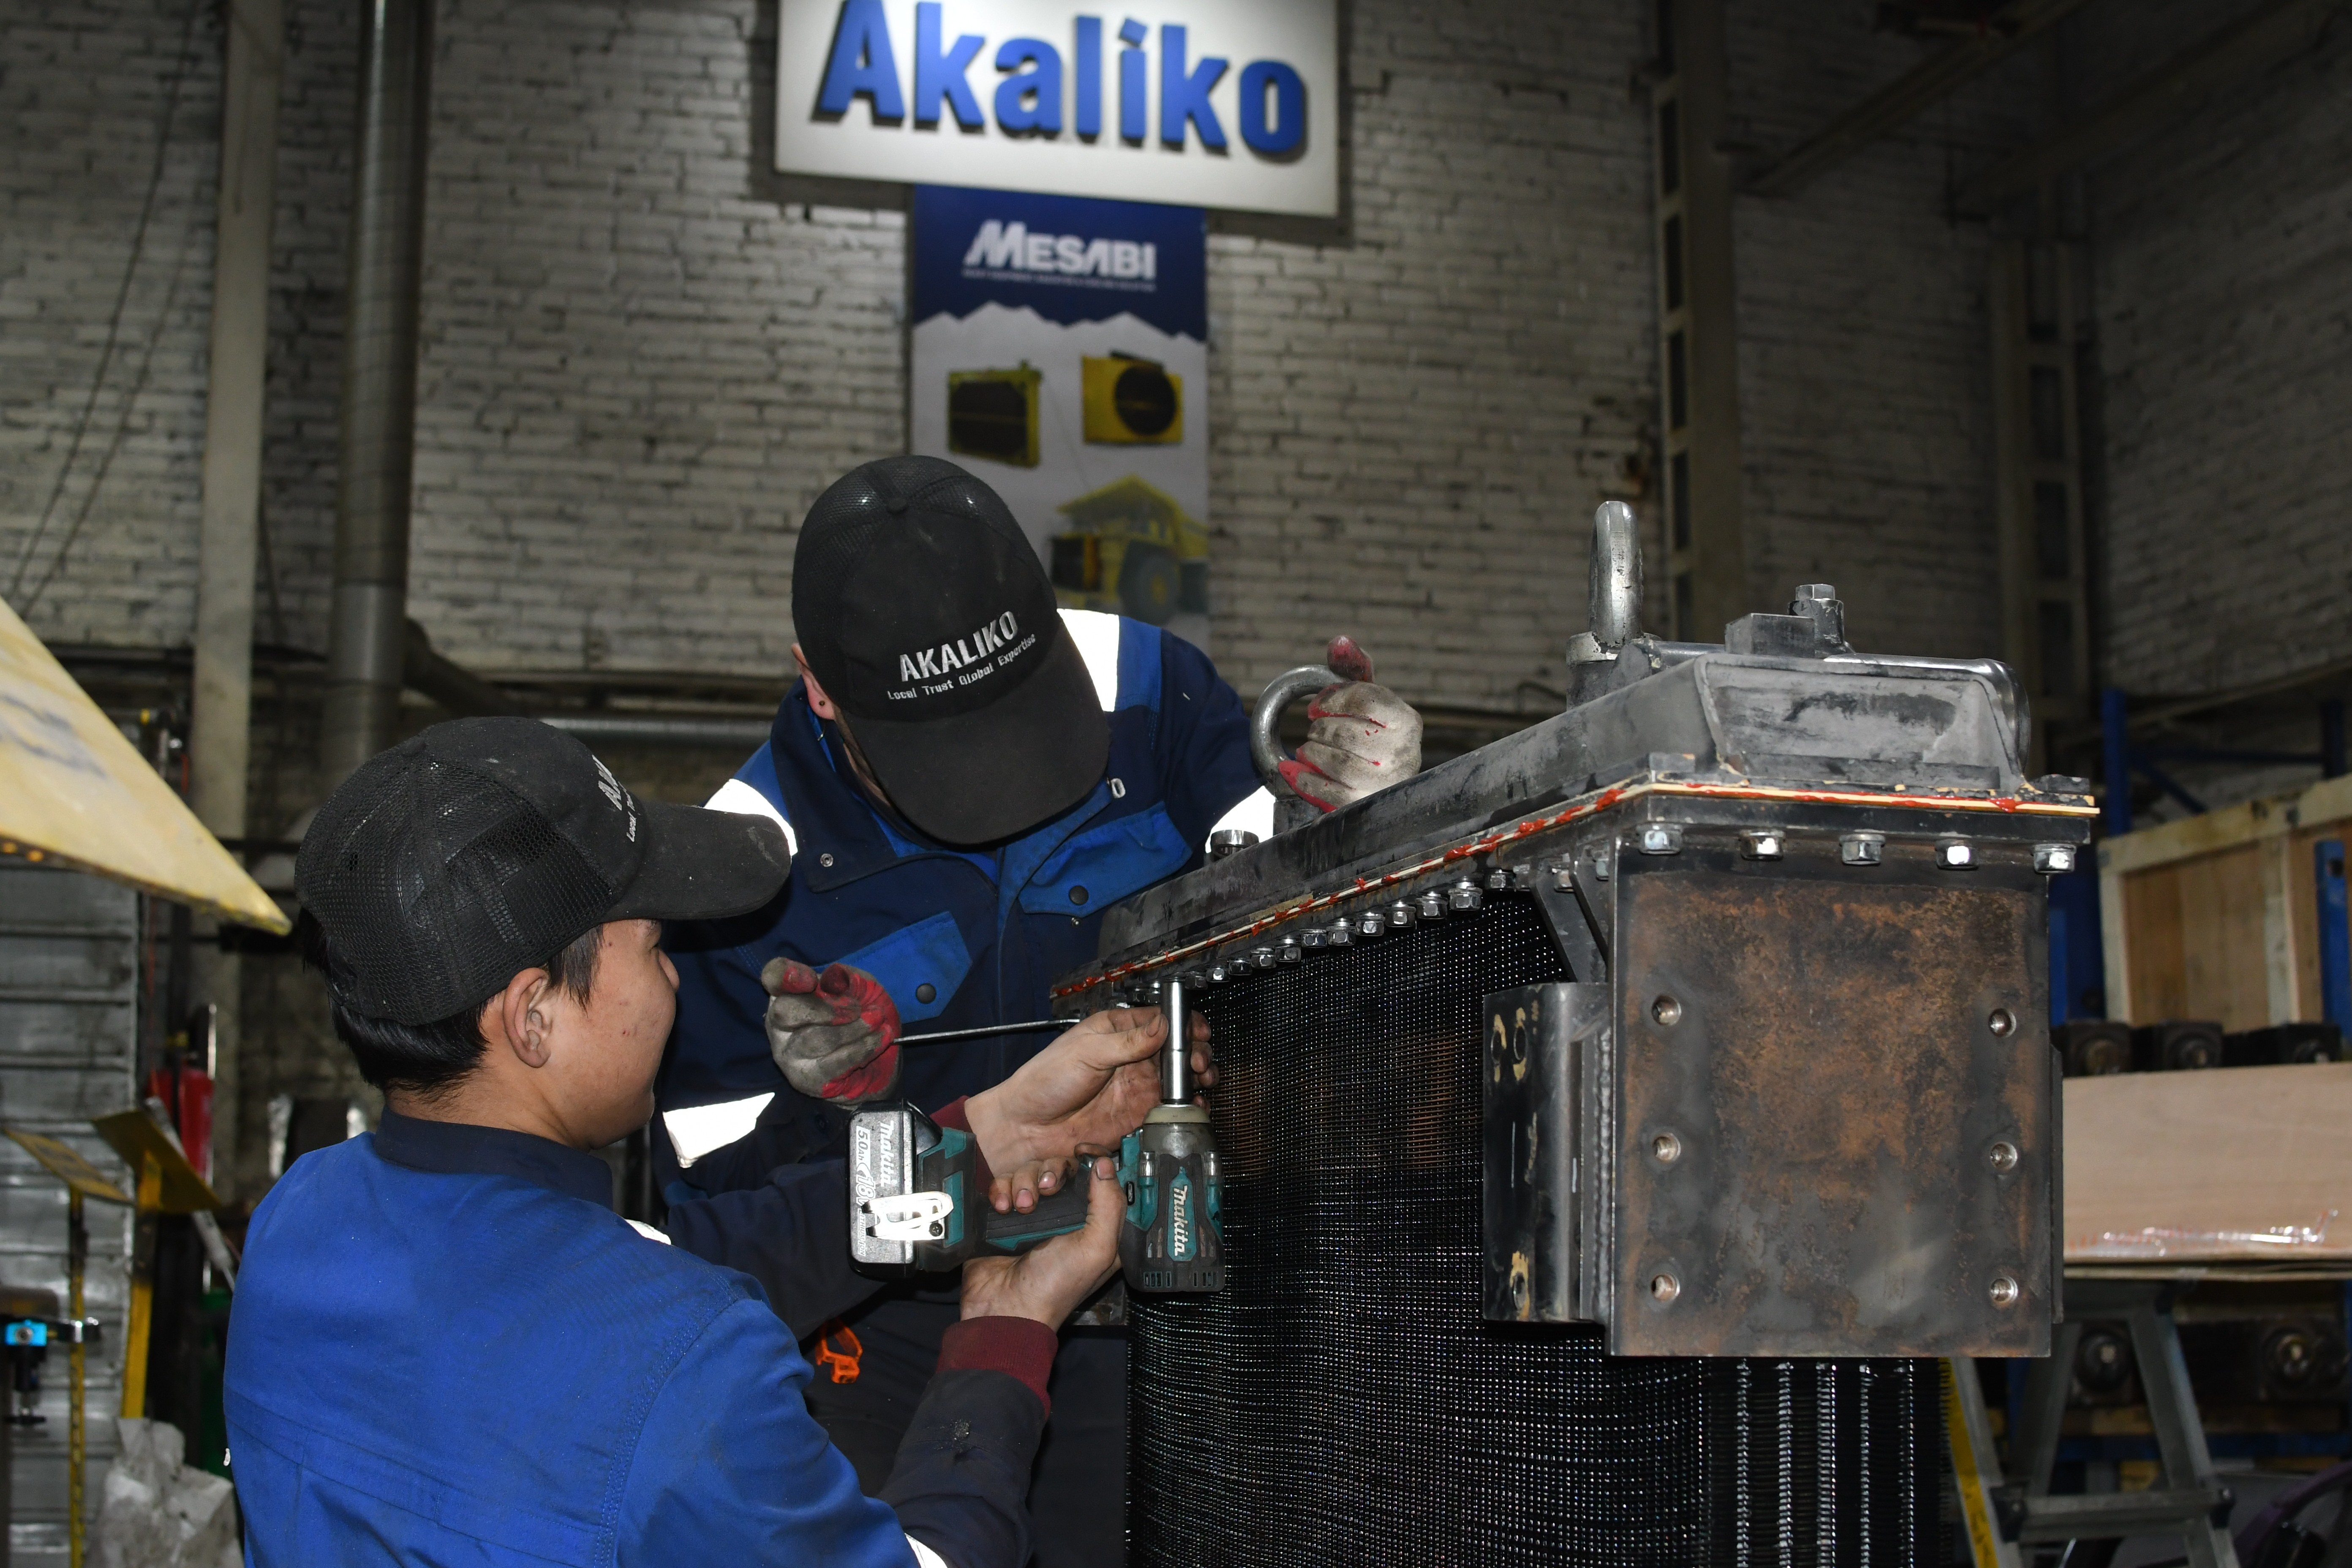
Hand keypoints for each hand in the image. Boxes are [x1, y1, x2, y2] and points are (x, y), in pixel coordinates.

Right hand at [760, 958, 900, 1104]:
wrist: (879, 1060)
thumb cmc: (862, 1016)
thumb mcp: (863, 988)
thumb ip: (849, 979)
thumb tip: (836, 978)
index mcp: (788, 993)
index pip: (773, 977)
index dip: (787, 976)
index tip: (811, 980)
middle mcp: (779, 1024)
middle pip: (785, 1011)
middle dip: (826, 1008)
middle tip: (857, 1009)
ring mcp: (788, 1054)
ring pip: (814, 1038)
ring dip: (853, 1028)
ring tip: (877, 1020)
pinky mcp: (805, 1079)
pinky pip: (832, 1062)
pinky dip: (861, 1048)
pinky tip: (880, 1039)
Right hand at [959, 1155, 1122, 1327]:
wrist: (1003, 1307)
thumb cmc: (1055, 1285)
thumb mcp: (1096, 1249)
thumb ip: (1108, 1205)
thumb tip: (1106, 1164)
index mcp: (1097, 1224)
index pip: (1102, 1178)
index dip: (1095, 1160)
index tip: (1082, 1151)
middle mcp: (1068, 1215)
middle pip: (1063, 1168)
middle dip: (1053, 1172)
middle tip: (1045, 1191)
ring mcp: (1035, 1214)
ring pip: (1031, 1172)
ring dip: (1024, 1182)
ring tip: (1020, 1206)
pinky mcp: (1006, 1214)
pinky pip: (1004, 1184)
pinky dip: (1002, 1190)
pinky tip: (1002, 1207)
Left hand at [965, 1006, 1214, 1213]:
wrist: (1027, 1127)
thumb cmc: (1045, 1080)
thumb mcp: (1086, 1052)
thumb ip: (1127, 1041)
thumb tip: (1162, 1025)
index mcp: (1118, 1032)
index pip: (1161, 1020)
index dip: (1184, 1025)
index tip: (1197, 1033)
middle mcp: (1132, 1057)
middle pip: (1177, 1049)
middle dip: (1195, 1052)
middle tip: (1198, 1063)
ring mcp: (1136, 1086)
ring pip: (1178, 1078)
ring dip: (1195, 1079)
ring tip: (1201, 1081)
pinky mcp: (1137, 1115)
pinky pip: (1169, 1109)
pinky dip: (1185, 1107)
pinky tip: (1191, 1104)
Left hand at [1277, 636, 1422, 811]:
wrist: (1387, 784)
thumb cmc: (1374, 734)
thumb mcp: (1370, 700)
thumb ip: (1353, 669)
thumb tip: (1339, 642)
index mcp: (1407, 720)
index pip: (1365, 699)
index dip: (1332, 700)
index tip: (1316, 708)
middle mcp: (1404, 752)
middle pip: (1347, 733)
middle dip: (1321, 730)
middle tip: (1314, 730)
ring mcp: (1388, 781)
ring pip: (1338, 763)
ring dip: (1313, 753)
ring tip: (1309, 749)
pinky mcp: (1367, 804)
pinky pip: (1330, 792)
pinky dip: (1307, 780)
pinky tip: (1298, 771)